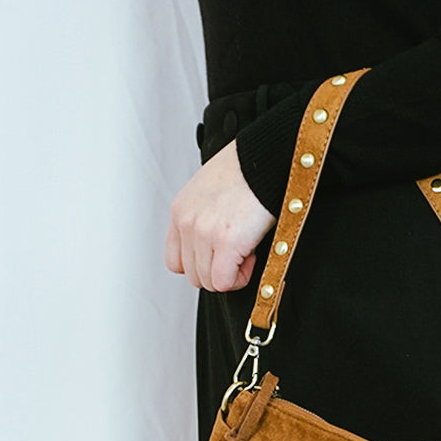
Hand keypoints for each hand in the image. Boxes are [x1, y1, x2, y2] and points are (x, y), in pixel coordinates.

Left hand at [164, 140, 275, 291]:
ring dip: (231, 275)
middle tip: (238, 253)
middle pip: (193, 275)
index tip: (219, 256)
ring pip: (209, 282)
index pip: (175, 262)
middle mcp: (187, 223)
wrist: (265, 157)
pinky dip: (240, 278)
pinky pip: (224, 282)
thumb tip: (214, 247)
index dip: (201, 265)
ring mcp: (204, 233)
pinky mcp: (226, 241)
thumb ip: (203, 217)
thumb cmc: (246, 170)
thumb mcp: (209, 191)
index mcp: (180, 211)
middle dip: (218, 272)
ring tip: (247, 251)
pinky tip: (251, 256)